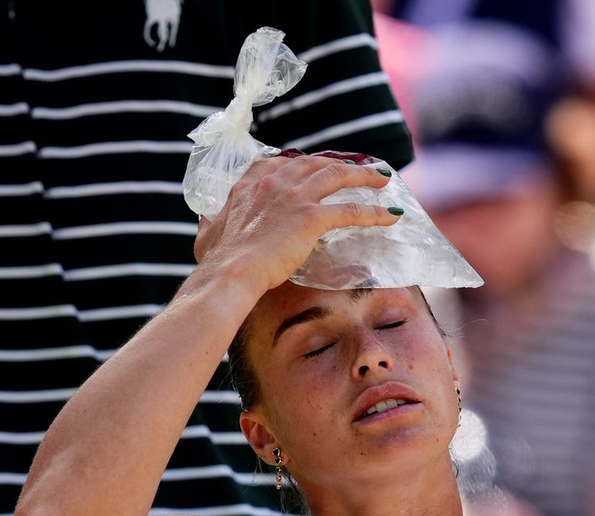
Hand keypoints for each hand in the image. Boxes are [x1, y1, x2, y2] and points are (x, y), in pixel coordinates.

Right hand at [192, 154, 397, 295]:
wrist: (230, 273)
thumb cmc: (217, 262)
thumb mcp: (206, 235)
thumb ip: (209, 224)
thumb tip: (203, 224)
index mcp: (249, 185)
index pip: (280, 162)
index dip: (301, 163)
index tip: (313, 166)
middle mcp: (274, 182)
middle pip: (314, 163)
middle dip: (338, 163)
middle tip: (356, 169)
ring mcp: (294, 197)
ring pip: (337, 176)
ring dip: (364, 175)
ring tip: (382, 179)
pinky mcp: (311, 218)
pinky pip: (351, 210)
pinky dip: (374, 212)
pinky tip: (391, 216)